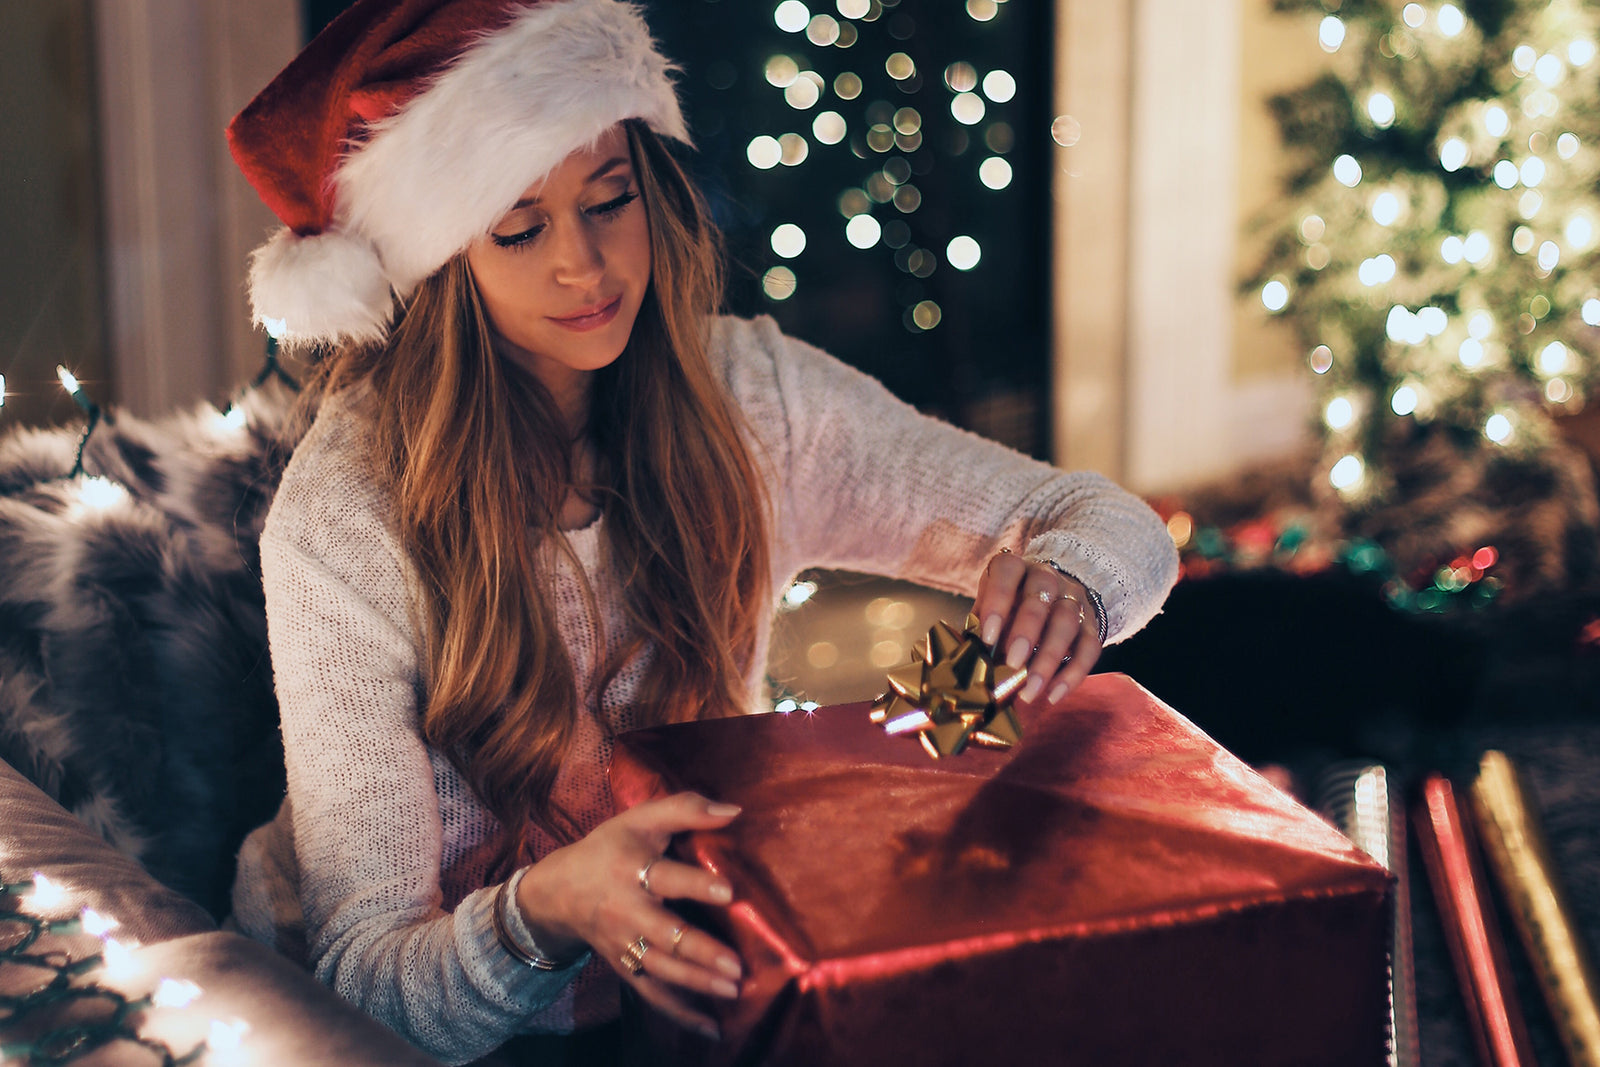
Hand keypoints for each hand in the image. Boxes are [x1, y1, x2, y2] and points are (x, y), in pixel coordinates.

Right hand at [514, 792, 743, 1038]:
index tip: (728, 891)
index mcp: (631, 869)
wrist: (558, 891)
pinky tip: (712, 1028)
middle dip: (699, 951)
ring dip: (697, 982)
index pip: (665, 877)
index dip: (696, 884)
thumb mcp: (641, 818)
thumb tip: (735, 810)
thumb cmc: (611, 848)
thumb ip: (686, 808)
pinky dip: (680, 1014)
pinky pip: (652, 994)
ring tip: (733, 989)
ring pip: (661, 968)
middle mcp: (627, 911)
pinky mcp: (625, 966)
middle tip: (736, 965)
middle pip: (664, 934)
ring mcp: (624, 944)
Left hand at [973, 550, 1102, 708]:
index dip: (998, 602)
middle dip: (1026, 633)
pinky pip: (1090, 646)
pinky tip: (1053, 695)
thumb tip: (965, 663)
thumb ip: (980, 628)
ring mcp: (1072, 599)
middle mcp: (1047, 578)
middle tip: (1012, 664)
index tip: (988, 637)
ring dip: (1048, 659)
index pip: (1008, 573)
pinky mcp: (1091, 623)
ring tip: (1030, 690)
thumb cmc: (1010, 605)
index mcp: (1015, 568)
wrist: (1052, 594)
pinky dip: (1073, 674)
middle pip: (1041, 599)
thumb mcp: (990, 606)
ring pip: (1067, 623)